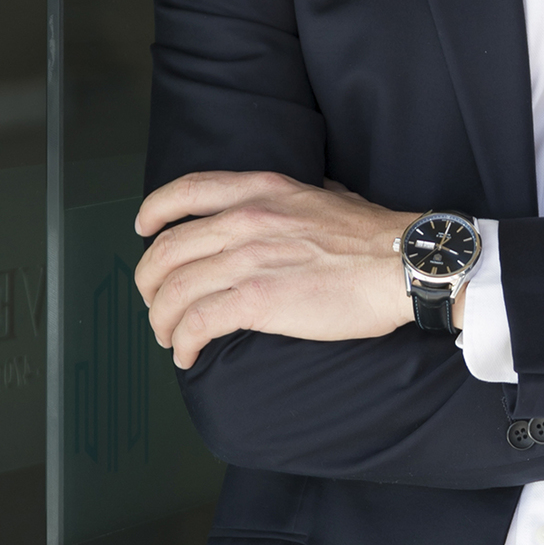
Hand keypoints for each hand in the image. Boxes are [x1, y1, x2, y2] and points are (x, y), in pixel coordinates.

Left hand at [134, 172, 420, 368]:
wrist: (400, 263)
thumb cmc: (374, 236)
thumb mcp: (326, 193)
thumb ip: (295, 196)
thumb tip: (289, 201)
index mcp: (261, 190)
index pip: (185, 191)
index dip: (154, 211)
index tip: (143, 228)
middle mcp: (246, 219)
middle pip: (167, 250)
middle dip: (149, 282)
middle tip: (154, 301)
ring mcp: (249, 259)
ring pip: (175, 291)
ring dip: (161, 320)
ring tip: (168, 337)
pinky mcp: (257, 300)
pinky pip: (198, 323)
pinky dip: (182, 342)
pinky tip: (187, 354)